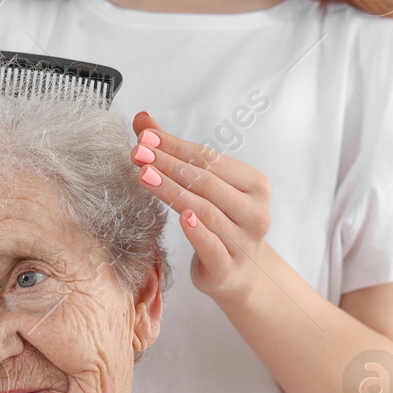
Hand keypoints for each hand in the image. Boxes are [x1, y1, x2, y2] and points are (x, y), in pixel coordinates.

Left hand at [130, 111, 271, 302]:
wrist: (239, 273)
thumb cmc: (220, 222)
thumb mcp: (204, 186)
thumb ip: (175, 153)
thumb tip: (141, 119)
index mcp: (255, 184)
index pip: (211, 159)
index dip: (176, 146)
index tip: (145, 136)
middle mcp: (255, 211)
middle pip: (207, 182)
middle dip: (169, 164)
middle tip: (138, 153)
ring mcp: (244, 241)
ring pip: (206, 211)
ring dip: (172, 191)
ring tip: (144, 176)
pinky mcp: (228, 268)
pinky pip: (212, 246)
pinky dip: (197, 231)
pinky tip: (181, 217)